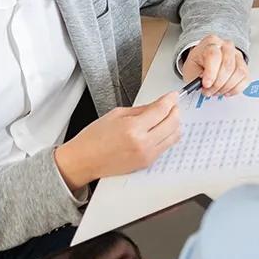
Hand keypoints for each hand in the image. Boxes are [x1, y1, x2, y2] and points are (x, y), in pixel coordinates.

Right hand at [54, 92, 180, 190]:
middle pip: (173, 122)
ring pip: (175, 135)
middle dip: (175, 110)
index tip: (173, 95)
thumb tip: (160, 104)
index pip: (162, 110)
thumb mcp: (116, 114)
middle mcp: (142, 143)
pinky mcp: (147, 163)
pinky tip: (161, 130)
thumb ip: (142, 109)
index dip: (171, 100)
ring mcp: (147, 155)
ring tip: (167, 117)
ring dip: (175, 123)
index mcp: (133, 128)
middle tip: (171, 105)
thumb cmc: (93, 138)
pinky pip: (167, 146)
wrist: (83, 161)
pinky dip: (168, 135)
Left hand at [182, 35, 248, 96]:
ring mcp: (237, 55)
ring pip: (239, 72)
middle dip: (218, 83)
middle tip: (208, 91)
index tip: (206, 84)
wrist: (204, 63)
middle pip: (228, 65)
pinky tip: (226, 91)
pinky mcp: (244, 66)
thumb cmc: (198, 65)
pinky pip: (245, 79)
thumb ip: (196, 76)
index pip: (214, 55)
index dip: (211, 72)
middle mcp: (226, 46)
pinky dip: (235, 89)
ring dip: (226, 87)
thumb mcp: (190, 69)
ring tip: (216, 91)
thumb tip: (206, 84)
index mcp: (211, 43)